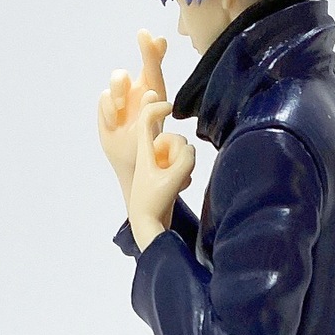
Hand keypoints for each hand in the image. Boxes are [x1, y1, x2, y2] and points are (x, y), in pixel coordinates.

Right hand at [96, 29, 168, 212]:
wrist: (132, 163)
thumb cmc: (148, 149)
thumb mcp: (152, 130)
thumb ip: (151, 111)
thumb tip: (151, 92)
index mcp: (154, 96)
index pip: (155, 69)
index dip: (155, 51)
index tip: (158, 36)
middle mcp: (139, 91)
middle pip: (140, 65)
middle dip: (144, 50)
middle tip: (145, 34)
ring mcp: (122, 97)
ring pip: (117, 77)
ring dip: (119, 91)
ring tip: (122, 111)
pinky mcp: (108, 105)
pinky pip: (104, 97)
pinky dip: (109, 110)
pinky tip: (115, 123)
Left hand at [128, 97, 194, 250]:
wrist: (147, 227)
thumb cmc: (154, 204)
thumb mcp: (173, 180)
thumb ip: (186, 159)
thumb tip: (190, 149)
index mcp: (144, 151)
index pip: (147, 118)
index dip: (158, 107)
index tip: (171, 109)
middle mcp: (151, 154)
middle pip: (174, 137)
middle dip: (179, 151)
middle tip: (172, 172)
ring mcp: (160, 165)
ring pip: (181, 152)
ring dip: (184, 165)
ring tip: (176, 183)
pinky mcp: (167, 175)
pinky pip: (183, 165)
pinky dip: (185, 175)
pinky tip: (179, 189)